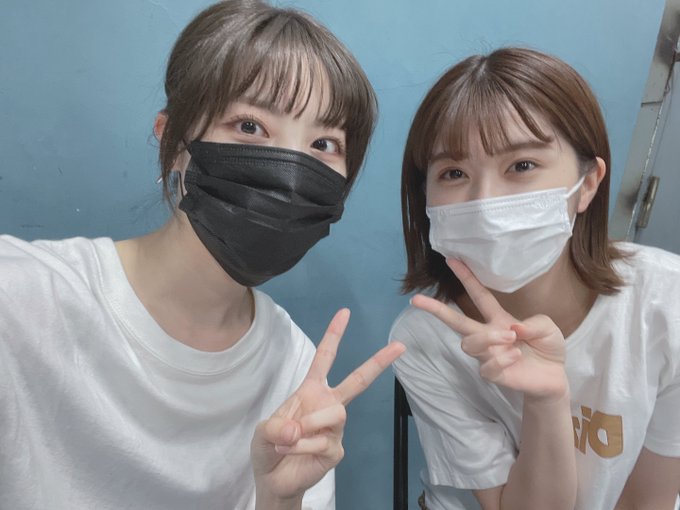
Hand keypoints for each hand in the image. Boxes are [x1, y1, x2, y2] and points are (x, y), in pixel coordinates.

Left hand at [250, 308, 405, 506]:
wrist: (274, 480)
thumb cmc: (270, 449)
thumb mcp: (263, 433)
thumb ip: (276, 428)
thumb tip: (297, 429)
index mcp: (311, 391)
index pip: (324, 358)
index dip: (334, 335)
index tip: (345, 312)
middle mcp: (327, 404)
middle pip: (358, 380)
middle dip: (379, 362)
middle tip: (400, 346)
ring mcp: (335, 427)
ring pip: (336, 412)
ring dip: (309, 425)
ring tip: (291, 438)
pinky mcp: (337, 449)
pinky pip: (325, 441)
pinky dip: (304, 446)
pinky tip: (295, 452)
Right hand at [411, 259, 566, 400]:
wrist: (554, 378)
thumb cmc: (547, 347)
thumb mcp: (548, 327)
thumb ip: (534, 323)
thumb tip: (512, 328)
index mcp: (498, 319)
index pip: (478, 295)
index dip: (466, 277)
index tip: (451, 259)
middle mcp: (488, 335)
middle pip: (456, 321)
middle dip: (436, 309)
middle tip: (417, 300)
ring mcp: (488, 355)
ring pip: (470, 343)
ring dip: (489, 338)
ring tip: (511, 339)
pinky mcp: (493, 374)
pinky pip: (486, 366)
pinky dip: (502, 359)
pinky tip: (516, 357)